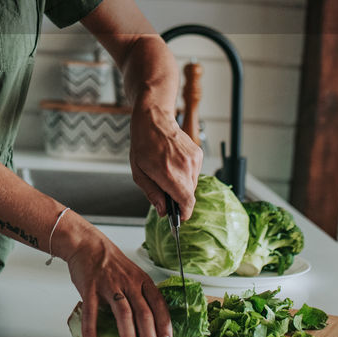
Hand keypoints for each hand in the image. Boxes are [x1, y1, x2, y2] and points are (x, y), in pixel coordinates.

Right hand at [62, 225, 172, 336]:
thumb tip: (147, 321)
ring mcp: (109, 285)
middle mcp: (128, 283)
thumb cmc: (110, 261)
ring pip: (123, 313)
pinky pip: (92, 311)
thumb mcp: (132, 273)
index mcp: (141, 280)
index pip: (158, 304)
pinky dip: (92, 330)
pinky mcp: (91, 287)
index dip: (164, 325)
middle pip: (144, 313)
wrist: (86, 243)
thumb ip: (139, 293)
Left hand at [128, 103, 202, 219]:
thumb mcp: (139, 173)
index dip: (184, 213)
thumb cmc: (143, 144)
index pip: (186, 202)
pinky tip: (174, 163)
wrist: (154, 120)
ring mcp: (193, 160)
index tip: (179, 216)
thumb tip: (163, 211)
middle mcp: (184, 167)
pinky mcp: (198, 154)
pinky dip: (186, 173)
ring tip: (168, 171)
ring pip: (192, 184)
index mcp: (169, 174)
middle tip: (165, 188)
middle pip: (189, 195)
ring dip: (182, 184)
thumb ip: (152, 194)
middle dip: (178, 197)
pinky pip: (194, 173)